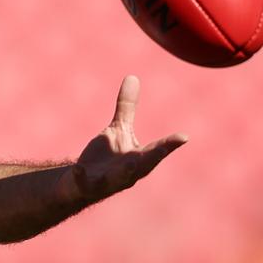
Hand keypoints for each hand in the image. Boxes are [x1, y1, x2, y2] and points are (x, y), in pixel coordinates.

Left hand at [63, 75, 187, 203]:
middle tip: (162, 149)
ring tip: (128, 165)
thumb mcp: (118, 129)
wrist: (81, 181)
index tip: (184, 136)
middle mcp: (127, 172)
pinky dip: (82, 176)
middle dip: (152, 158)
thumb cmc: (108, 155)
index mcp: (138, 159)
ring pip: (118, 180)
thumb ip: (127, 107)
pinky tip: (79, 167)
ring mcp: (107, 181)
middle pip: (143, 166)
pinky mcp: (86, 186)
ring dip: (123, 173)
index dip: (170, 144)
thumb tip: (132, 76)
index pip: (156, 151)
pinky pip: (84, 182)